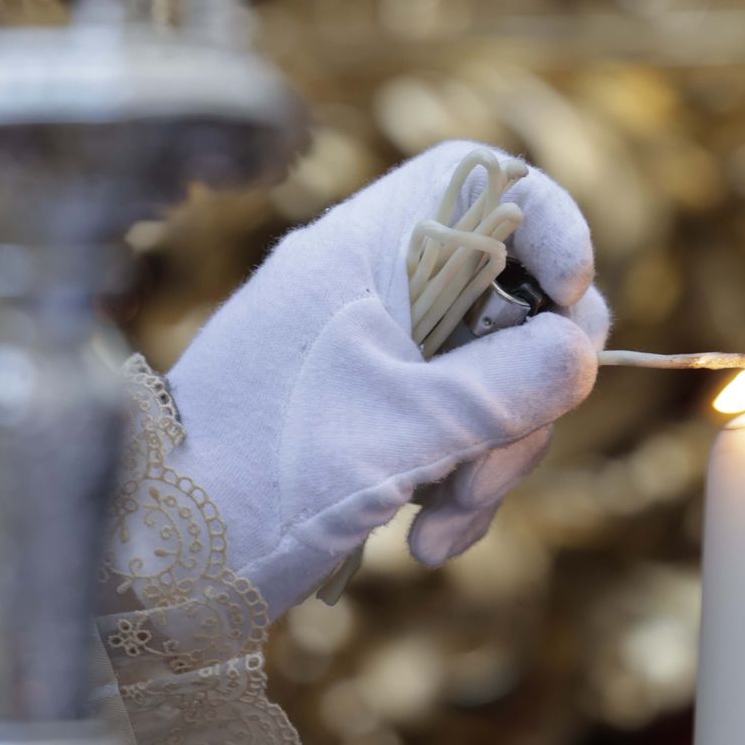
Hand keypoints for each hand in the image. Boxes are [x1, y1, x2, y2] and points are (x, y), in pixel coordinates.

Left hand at [164, 142, 609, 615]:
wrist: (159, 564)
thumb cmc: (262, 478)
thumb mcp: (402, 432)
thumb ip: (507, 384)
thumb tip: (584, 351)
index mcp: (365, 250)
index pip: (478, 180)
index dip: (545, 222)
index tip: (569, 298)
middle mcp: (372, 287)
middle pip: (509, 295)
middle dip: (528, 386)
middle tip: (497, 459)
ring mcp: (374, 353)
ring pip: (493, 374)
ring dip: (494, 455)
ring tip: (441, 524)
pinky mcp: (374, 416)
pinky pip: (457, 428)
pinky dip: (459, 484)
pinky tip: (424, 541)